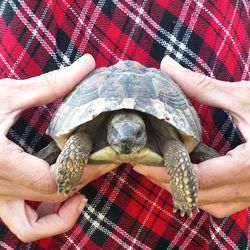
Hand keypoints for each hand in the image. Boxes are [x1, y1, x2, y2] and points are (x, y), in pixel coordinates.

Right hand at [0, 54, 116, 241]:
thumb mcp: (9, 93)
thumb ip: (52, 83)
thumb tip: (87, 63)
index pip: (53, 179)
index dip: (83, 170)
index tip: (103, 156)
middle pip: (52, 196)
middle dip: (83, 181)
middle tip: (102, 162)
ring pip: (31, 227)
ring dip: (62, 215)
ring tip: (81, 193)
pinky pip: (21, 223)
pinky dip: (44, 220)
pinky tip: (59, 199)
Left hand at [134, 56, 249, 217]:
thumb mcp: (243, 96)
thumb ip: (201, 86)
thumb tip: (166, 66)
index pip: (198, 179)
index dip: (166, 173)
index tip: (140, 163)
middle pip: (200, 196)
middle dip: (169, 183)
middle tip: (145, 165)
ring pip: (212, 205)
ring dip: (185, 192)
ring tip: (163, 171)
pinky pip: (225, 202)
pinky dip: (203, 194)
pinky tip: (191, 178)